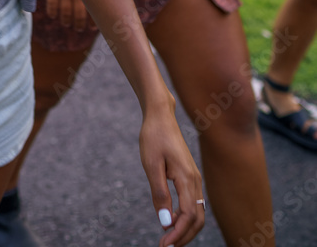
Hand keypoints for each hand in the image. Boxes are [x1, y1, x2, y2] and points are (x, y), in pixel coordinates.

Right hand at [41, 0, 90, 29]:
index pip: (94, 12)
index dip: (93, 23)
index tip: (92, 28)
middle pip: (79, 17)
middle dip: (79, 25)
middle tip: (79, 28)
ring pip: (65, 15)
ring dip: (66, 21)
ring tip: (66, 23)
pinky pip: (52, 6)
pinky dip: (53, 13)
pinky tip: (54, 14)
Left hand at [138, 102, 204, 246]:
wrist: (160, 115)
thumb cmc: (153, 137)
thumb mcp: (151, 165)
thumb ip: (159, 194)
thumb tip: (166, 222)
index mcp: (187, 178)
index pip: (188, 215)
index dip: (177, 233)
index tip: (163, 244)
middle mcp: (195, 180)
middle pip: (197, 219)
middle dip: (184, 236)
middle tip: (165, 246)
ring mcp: (194, 178)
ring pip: (197, 212)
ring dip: (185, 229)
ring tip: (169, 239)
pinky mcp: (190, 176)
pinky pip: (193, 203)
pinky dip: (186, 217)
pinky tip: (172, 222)